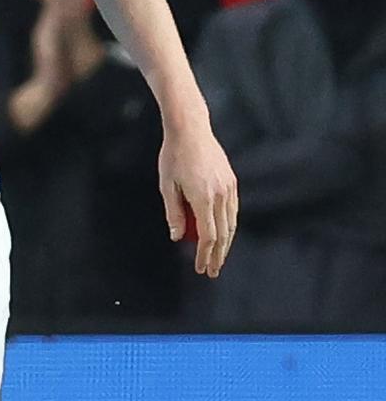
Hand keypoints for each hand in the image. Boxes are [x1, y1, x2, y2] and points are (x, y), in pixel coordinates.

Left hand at [160, 120, 238, 277]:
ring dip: (226, 243)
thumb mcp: (167, 185)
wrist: (190, 130)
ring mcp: (229, 188)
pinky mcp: (232, 181)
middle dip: (218, 255)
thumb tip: (178, 237)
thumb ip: (174, 213)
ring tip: (217, 257)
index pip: (209, 236)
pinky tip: (222, 233)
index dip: (205, 254)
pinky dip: (228, 225)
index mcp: (203, 197)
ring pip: (231, 223)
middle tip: (212, 271)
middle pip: (223, 234)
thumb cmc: (173, 156)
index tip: (201, 268)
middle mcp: (221, 195)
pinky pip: (233, 210)